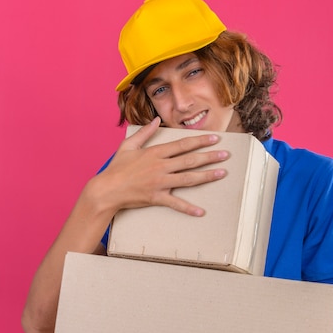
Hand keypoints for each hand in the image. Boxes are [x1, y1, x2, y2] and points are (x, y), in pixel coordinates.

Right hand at [98, 117, 228, 215]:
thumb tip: (155, 120)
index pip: (183, 144)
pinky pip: (175, 204)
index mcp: (155, 153)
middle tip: (226, 155)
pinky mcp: (156, 197)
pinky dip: (188, 208)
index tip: (215, 138)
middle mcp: (160, 166)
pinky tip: (201, 212)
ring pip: (188, 178)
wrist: (107, 189)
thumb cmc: (117, 168)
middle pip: (190, 160)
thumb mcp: (128, 145)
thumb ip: (144, 133)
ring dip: (207, 176)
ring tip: (222, 173)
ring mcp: (160, 182)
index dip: (201, 141)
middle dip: (210, 156)